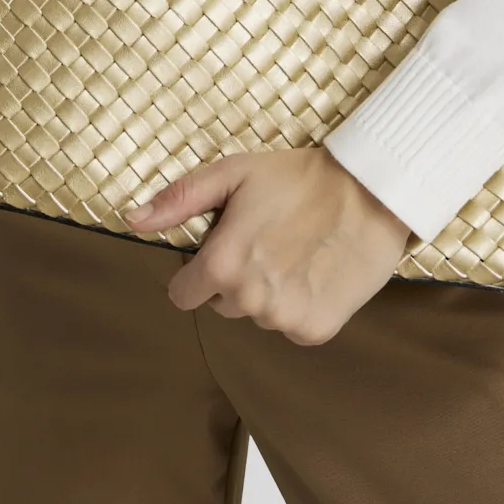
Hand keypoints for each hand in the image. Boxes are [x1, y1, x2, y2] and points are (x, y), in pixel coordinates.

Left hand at [122, 145, 414, 345]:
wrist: (371, 191)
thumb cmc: (299, 178)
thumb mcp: (234, 173)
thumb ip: (179, 199)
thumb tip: (132, 221)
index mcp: (222, 265)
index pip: (184, 294)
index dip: (200, 269)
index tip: (226, 246)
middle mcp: (249, 300)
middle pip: (222, 304)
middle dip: (236, 277)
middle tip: (268, 239)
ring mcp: (284, 320)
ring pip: (258, 315)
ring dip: (269, 292)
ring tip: (296, 250)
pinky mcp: (316, 330)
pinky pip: (291, 326)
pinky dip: (300, 305)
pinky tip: (316, 270)